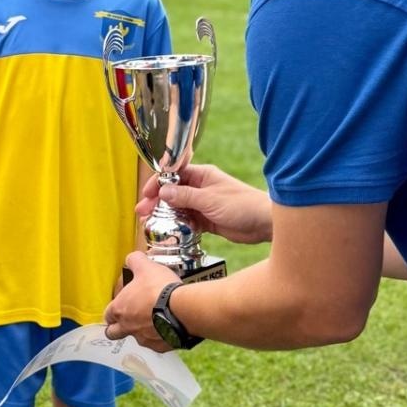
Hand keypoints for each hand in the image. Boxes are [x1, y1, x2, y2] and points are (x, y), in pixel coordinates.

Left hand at [103, 252, 178, 350]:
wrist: (181, 309)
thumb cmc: (159, 288)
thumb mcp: (145, 267)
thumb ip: (135, 261)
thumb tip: (131, 259)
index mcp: (119, 309)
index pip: (107, 314)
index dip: (112, 311)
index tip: (121, 306)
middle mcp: (128, 327)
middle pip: (114, 333)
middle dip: (118, 328)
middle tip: (130, 319)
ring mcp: (144, 339)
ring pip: (137, 338)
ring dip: (142, 331)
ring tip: (155, 320)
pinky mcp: (160, 347)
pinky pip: (157, 343)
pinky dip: (161, 337)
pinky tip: (169, 327)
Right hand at [138, 163, 271, 244]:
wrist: (264, 223)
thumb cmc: (242, 205)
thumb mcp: (210, 199)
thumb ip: (185, 196)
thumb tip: (163, 192)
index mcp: (202, 176)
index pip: (174, 175)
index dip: (158, 184)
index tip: (146, 195)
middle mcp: (201, 188)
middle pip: (173, 193)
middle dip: (157, 201)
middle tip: (142, 212)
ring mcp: (204, 204)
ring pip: (178, 208)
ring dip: (165, 215)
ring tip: (149, 223)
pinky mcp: (207, 219)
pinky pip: (187, 221)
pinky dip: (177, 225)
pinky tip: (167, 231)